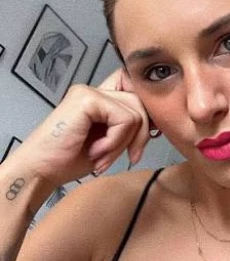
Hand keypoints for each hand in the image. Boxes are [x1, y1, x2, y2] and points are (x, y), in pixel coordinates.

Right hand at [8, 68, 149, 188]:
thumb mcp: (111, 142)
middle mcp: (96, 89)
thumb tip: (157, 123)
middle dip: (141, 136)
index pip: (136, 89)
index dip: (148, 110)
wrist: (41, 170)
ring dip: (124, 143)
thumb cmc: (71, 159)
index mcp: (101, 97)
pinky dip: (115, 142)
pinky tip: (96, 151)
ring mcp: (90, 92)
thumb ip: (129, 127)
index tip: (151, 134)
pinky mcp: (87, 99)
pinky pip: (124, 119)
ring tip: (103, 156)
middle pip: (141, 102)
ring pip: (136, 112)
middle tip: (129, 157)